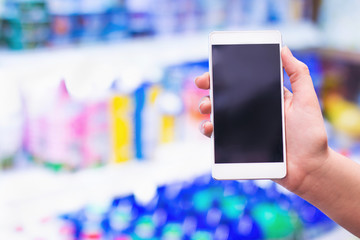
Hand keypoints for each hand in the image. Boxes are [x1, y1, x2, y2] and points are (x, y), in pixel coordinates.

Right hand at [194, 47, 329, 193]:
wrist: (309, 167)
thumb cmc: (310, 134)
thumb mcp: (307, 99)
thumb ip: (297, 74)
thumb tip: (283, 49)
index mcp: (264, 97)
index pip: (240, 82)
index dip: (224, 75)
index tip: (213, 70)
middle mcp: (251, 111)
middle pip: (224, 96)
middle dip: (210, 88)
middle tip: (203, 84)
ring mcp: (243, 128)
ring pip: (217, 114)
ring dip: (206, 107)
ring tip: (206, 107)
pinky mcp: (238, 145)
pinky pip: (219, 137)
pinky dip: (209, 130)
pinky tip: (209, 127)